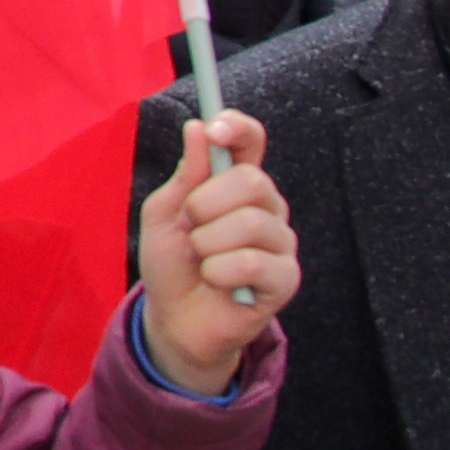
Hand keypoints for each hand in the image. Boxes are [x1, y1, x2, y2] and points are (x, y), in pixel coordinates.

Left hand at [138, 108, 293, 389]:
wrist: (174, 320)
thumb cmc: (172, 264)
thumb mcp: (163, 216)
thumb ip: (184, 176)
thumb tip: (199, 129)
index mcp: (236, 185)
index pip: (252, 142)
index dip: (238, 128)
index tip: (215, 129)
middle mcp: (266, 208)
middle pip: (253, 180)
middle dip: (206, 203)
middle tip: (190, 225)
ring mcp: (280, 243)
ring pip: (251, 223)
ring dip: (208, 244)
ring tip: (201, 261)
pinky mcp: (286, 279)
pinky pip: (254, 263)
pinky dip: (220, 272)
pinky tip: (215, 282)